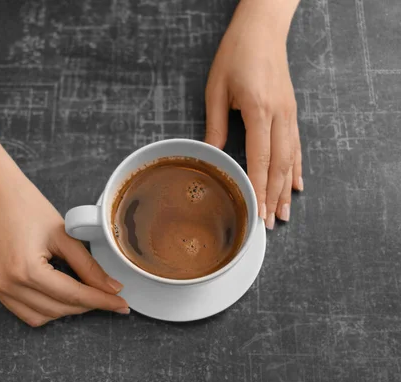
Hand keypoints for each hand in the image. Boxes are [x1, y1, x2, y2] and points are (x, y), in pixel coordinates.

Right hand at [0, 172, 129, 326]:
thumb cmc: (26, 205)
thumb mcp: (64, 234)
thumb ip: (88, 265)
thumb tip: (112, 288)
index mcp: (26, 269)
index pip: (73, 295)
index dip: (101, 301)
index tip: (122, 305)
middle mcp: (8, 284)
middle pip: (58, 309)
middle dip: (86, 306)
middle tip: (109, 297)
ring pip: (40, 317)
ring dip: (66, 310)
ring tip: (85, 294)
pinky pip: (23, 311)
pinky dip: (45, 309)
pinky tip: (60, 295)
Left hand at [204, 0, 302, 228]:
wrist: (261, 29)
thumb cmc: (236, 55)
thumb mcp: (216, 90)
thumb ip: (216, 125)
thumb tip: (212, 155)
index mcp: (260, 110)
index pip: (261, 158)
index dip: (260, 188)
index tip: (258, 211)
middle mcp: (280, 115)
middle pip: (281, 164)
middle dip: (275, 196)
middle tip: (271, 223)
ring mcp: (290, 113)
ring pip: (292, 158)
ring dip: (288, 187)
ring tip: (285, 212)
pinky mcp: (291, 110)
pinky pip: (297, 144)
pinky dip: (297, 166)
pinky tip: (297, 183)